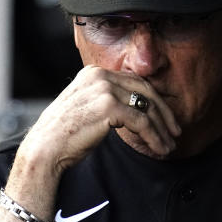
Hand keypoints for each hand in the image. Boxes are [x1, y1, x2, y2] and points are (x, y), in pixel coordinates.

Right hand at [17, 65, 180, 177]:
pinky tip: (159, 148)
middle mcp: (99, 75)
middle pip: (145, 91)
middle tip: (175, 131)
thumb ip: (107, 100)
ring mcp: (104, 89)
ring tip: (169, 145)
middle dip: (164, 113)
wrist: (45, 148)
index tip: (165, 119)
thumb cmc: (64, 135)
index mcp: (93, 72)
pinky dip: (154, 137)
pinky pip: (142, 122)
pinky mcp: (109, 107)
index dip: (154, 100)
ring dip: (161, 129)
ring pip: (146, 108)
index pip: (134, 82)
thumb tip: (134, 108)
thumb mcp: (86, 108)